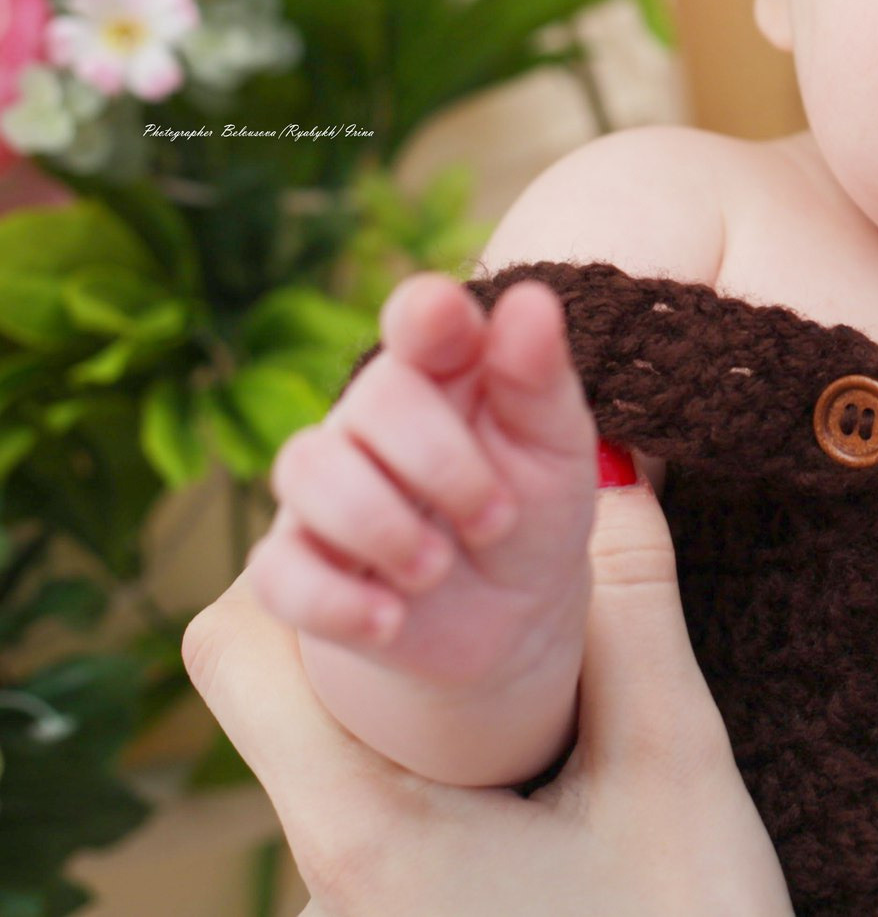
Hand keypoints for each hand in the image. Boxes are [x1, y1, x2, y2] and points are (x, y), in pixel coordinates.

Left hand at [184, 478, 794, 916]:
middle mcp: (330, 875)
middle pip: (273, 685)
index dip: (300, 546)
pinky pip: (374, 795)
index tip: (410, 504)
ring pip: (325, 739)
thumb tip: (619, 469)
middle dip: (359, 586)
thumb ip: (636, 609)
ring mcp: (361, 906)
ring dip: (400, 656)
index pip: (235, 646)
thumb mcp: (679, 767)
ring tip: (517, 613)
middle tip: (475, 538)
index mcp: (364, 832)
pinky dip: (427, 725)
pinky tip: (531, 713)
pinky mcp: (406, 914)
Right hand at [247, 275, 597, 688]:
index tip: (442, 318)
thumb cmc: (535, 512)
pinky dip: (334, 600)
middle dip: (441, 464)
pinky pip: (277, 570)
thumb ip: (539, 379)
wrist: (511, 621)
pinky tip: (389, 618)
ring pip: (306, 470)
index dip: (425, 314)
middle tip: (497, 518)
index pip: (421, 318)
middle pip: (373, 399)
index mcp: (445, 372)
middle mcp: (372, 418)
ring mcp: (325, 488)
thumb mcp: (556, 450)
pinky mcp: (294, 564)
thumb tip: (531, 301)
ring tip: (439, 571)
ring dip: (382, 527)